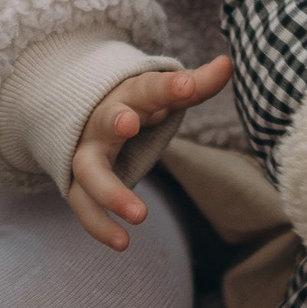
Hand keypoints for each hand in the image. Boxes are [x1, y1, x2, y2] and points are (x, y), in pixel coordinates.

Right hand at [66, 53, 229, 248]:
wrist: (83, 117)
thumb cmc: (136, 105)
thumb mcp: (164, 94)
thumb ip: (195, 85)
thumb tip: (227, 64)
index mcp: (128, 96)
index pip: (149, 87)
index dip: (168, 87)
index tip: (186, 86)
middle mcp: (101, 122)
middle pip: (105, 121)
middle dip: (116, 122)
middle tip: (130, 125)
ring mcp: (86, 153)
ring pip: (88, 172)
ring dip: (110, 192)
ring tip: (140, 215)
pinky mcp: (79, 184)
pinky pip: (83, 206)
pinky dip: (99, 226)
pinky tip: (122, 243)